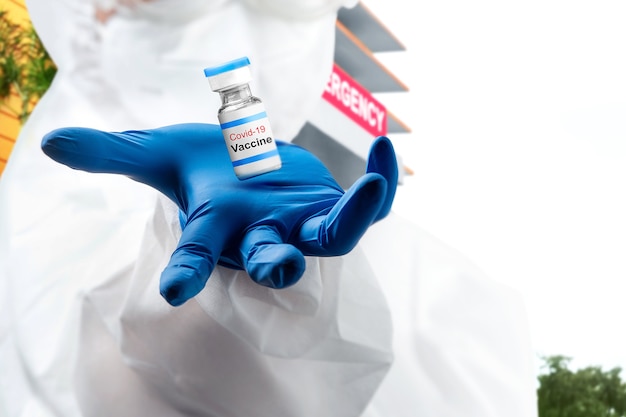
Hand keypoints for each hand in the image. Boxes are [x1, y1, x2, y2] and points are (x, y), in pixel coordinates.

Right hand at [42, 123, 397, 305]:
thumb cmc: (202, 167)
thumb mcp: (159, 154)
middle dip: (275, 265)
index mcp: (218, 228)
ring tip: (368, 185)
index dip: (186, 272)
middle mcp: (262, 235)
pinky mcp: (331, 207)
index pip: (198, 256)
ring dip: (353, 217)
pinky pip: (366, 205)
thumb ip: (113, 153)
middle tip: (282, 267)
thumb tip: (51, 143)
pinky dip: (383, 182)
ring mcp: (302, 224)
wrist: (246, 163)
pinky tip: (384, 145)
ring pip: (332, 237)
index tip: (173, 292)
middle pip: (271, 260)